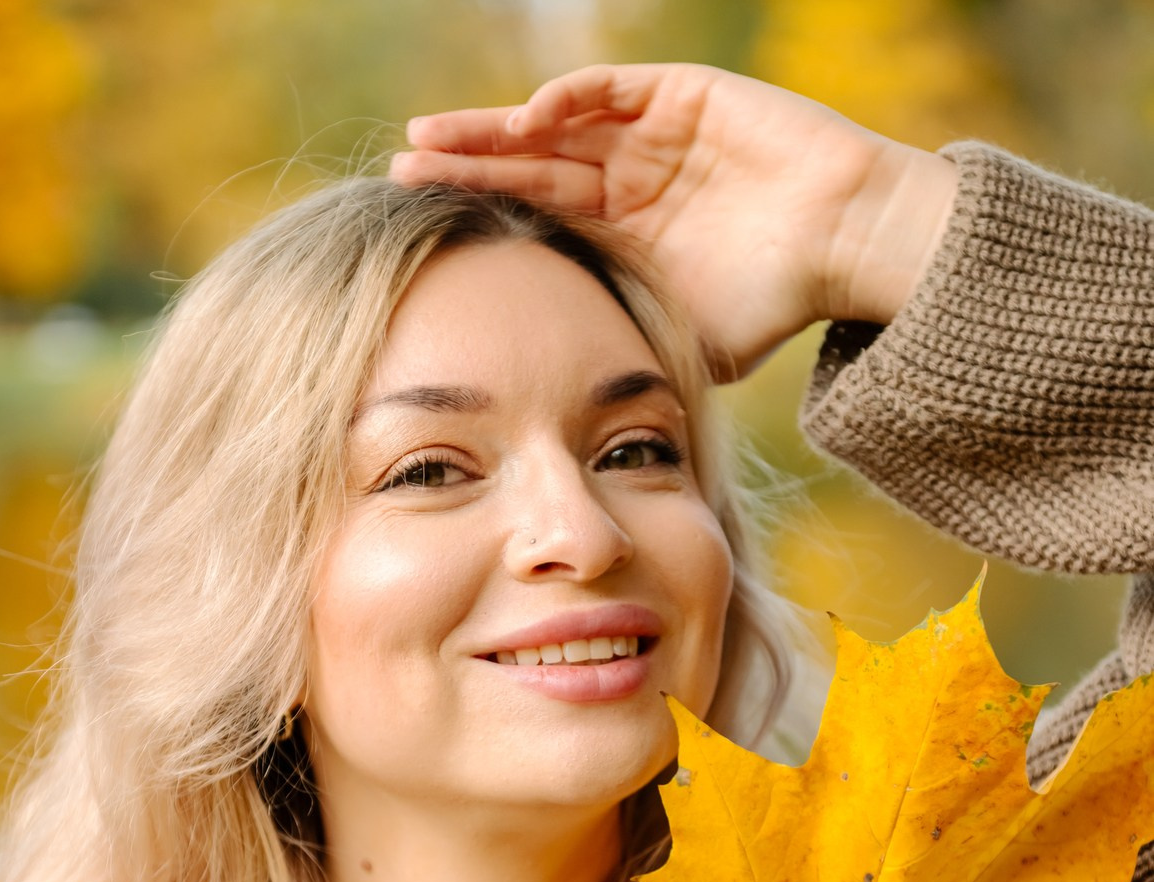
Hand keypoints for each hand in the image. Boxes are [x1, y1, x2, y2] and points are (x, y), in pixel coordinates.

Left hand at [392, 63, 956, 378]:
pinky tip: (528, 118)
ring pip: (558, 123)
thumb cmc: (775, 303)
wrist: (848, 249)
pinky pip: (617, 88)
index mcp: (622, 229)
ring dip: (498, 128)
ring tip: (437, 135)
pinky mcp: (686, 96)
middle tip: (402, 165)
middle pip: (530, 164)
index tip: (417, 227)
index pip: (533, 215)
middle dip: (467, 163)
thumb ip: (630, 360)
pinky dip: (572, 98)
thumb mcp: (685, 345)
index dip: (479, 214)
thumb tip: (573, 424)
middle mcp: (629, 175)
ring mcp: (654, 132)